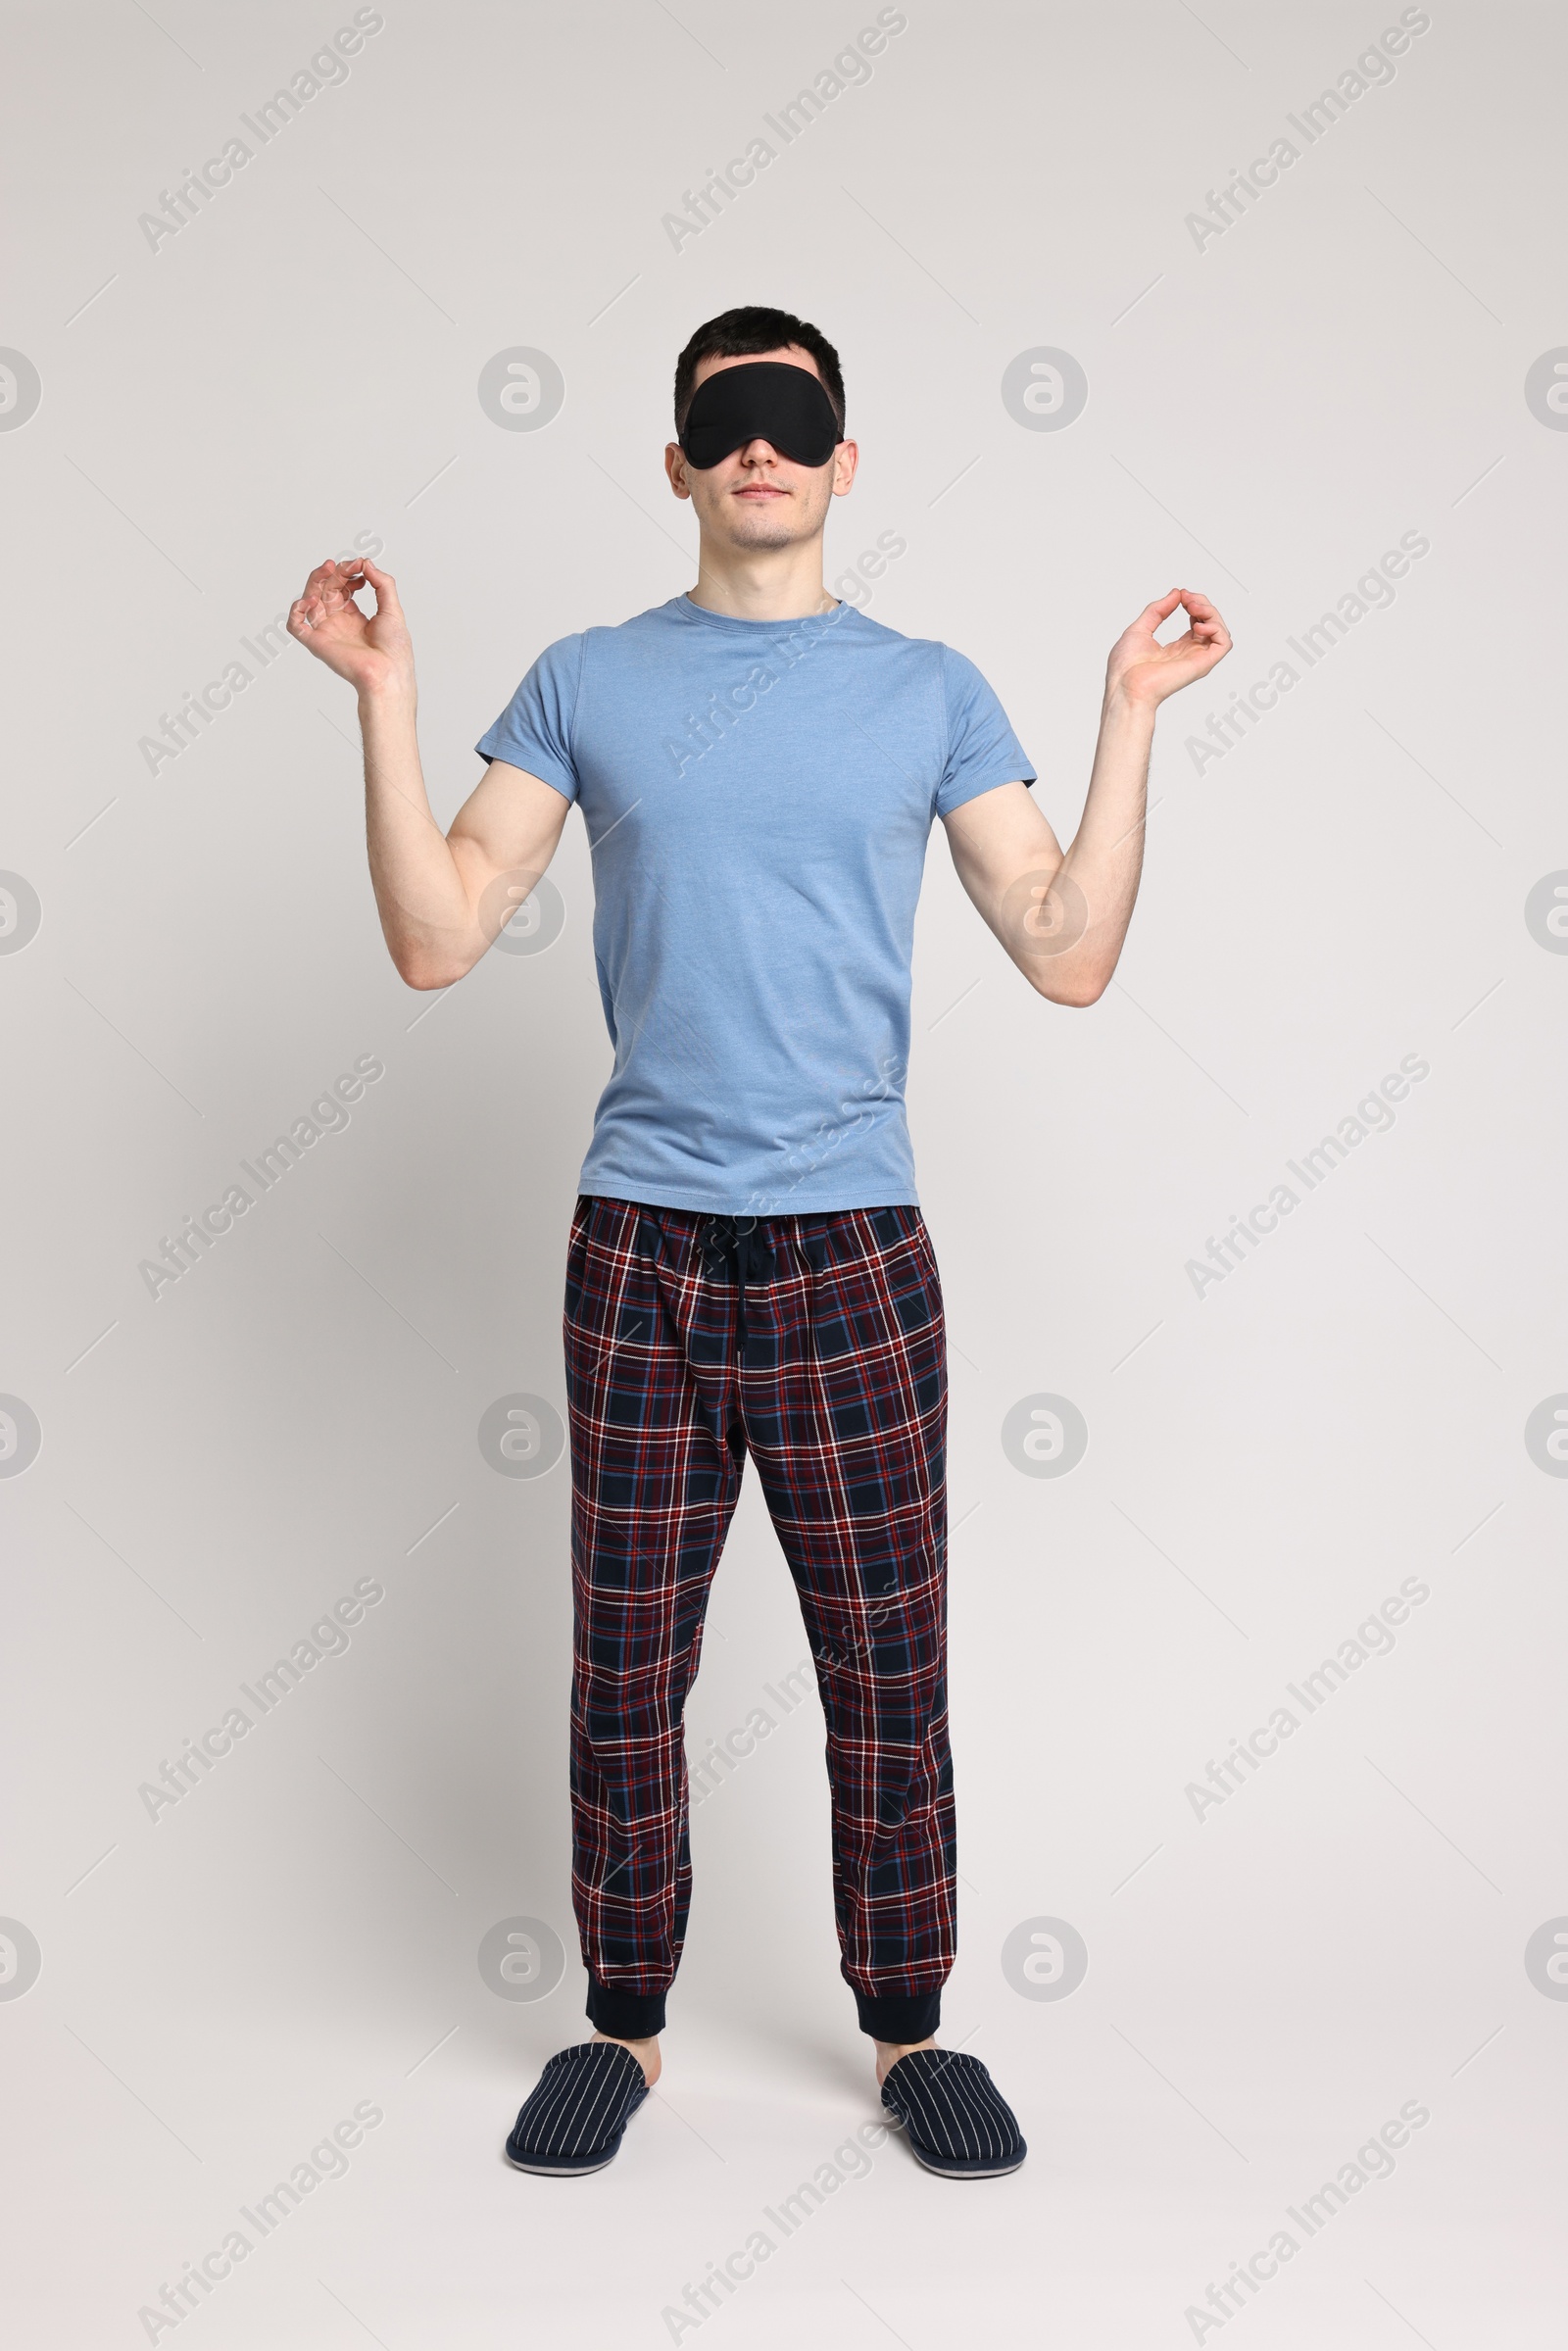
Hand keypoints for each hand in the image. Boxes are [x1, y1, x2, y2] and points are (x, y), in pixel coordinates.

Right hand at [287, 556, 412, 697]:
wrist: (389, 672)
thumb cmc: (394, 650)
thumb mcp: (392, 608)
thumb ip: (382, 583)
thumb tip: (366, 563)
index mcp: (353, 616)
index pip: (341, 587)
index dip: (347, 572)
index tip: (359, 566)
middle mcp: (337, 622)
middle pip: (324, 589)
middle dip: (333, 573)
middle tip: (346, 566)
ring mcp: (326, 631)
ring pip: (308, 599)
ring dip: (315, 580)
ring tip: (328, 569)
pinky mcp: (316, 642)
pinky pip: (295, 625)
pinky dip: (296, 610)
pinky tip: (311, 600)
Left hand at [1105, 588, 1229, 710]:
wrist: (1125, 686)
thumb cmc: (1126, 669)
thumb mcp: (1139, 628)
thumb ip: (1158, 610)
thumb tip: (1175, 594)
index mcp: (1176, 648)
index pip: (1197, 622)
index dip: (1193, 603)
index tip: (1181, 595)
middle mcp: (1189, 653)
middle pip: (1211, 623)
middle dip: (1203, 603)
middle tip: (1187, 598)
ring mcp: (1196, 658)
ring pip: (1220, 630)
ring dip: (1211, 612)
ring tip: (1193, 608)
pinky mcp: (1202, 664)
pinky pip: (1224, 643)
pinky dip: (1216, 628)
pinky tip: (1198, 625)